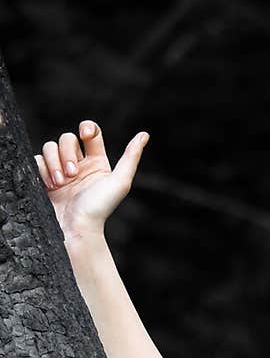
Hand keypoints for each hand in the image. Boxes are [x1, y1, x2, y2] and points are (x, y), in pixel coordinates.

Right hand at [34, 120, 149, 242]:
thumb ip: (131, 157)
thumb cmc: (99, 209)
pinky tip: (51, 187)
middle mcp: (79, 165)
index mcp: (97, 163)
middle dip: (67, 153)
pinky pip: (37, 160)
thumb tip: (144, 135)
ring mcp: (61, 171)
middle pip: (67, 138)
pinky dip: (43, 171)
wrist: (76, 230)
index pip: (91, 132)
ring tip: (60, 184)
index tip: (85, 136)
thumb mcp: (120, 182)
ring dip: (54, 163)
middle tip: (72, 175)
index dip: (87, 128)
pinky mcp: (45, 179)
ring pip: (50, 147)